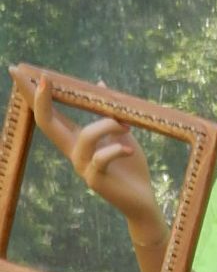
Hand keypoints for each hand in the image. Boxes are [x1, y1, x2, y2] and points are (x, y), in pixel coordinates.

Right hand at [8, 65, 158, 226]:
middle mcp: (72, 152)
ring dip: (108, 125)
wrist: (142, 200)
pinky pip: (101, 158)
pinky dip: (117, 149)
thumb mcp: (122, 133)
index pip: (48, 113)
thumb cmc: (131, 167)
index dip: (34, 94)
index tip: (19, 71)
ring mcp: (81, 166)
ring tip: (127, 127)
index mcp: (75, 139)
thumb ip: (109, 112)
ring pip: (85, 136)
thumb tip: (101, 84)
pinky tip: (130, 151)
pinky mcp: (94, 180)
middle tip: (42, 79)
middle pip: (47, 123)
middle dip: (40, 100)